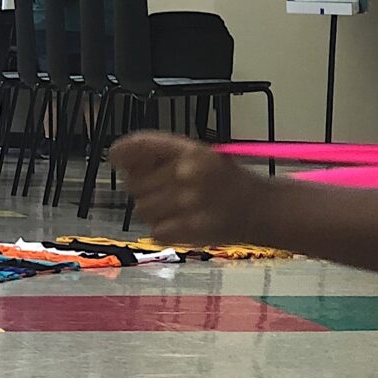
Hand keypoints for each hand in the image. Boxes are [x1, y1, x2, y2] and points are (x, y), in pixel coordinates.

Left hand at [111, 130, 271, 244]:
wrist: (261, 210)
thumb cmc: (226, 180)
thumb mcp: (199, 155)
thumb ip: (162, 155)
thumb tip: (119, 159)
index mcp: (191, 150)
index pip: (141, 146)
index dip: (123, 152)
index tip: (117, 157)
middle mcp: (187, 173)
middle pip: (135, 183)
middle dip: (143, 187)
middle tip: (163, 190)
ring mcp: (187, 204)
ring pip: (142, 209)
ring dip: (153, 210)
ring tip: (175, 208)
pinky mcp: (188, 230)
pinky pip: (155, 231)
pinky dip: (164, 230)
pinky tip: (182, 224)